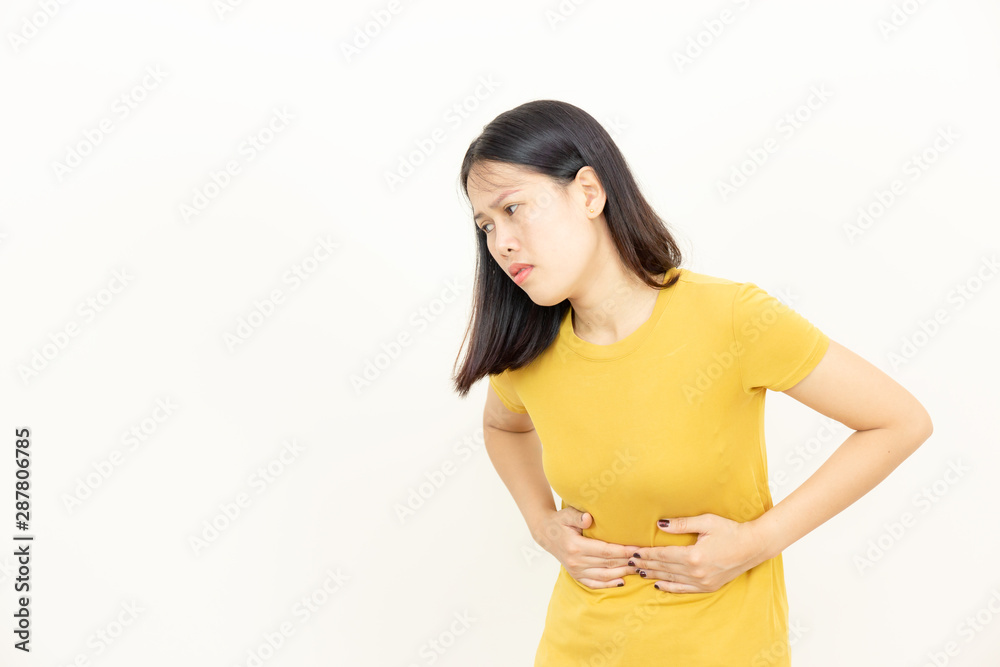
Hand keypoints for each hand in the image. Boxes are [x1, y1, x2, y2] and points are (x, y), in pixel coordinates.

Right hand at [532, 506, 640, 589]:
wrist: (545, 533)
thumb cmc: (559, 521)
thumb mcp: (567, 514)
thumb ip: (578, 516)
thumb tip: (588, 518)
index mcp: (576, 546)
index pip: (606, 551)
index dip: (623, 551)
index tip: (638, 549)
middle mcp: (576, 561)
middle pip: (608, 564)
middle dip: (627, 562)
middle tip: (644, 559)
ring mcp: (575, 571)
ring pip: (604, 575)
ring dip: (622, 573)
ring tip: (638, 569)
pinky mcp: (576, 575)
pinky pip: (594, 583)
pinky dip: (608, 584)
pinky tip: (621, 581)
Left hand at [629, 513, 767, 593]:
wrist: (753, 546)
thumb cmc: (730, 530)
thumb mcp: (706, 522)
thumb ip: (681, 524)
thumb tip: (659, 524)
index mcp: (693, 555)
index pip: (663, 555)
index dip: (647, 554)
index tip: (633, 552)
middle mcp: (696, 572)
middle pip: (664, 568)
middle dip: (646, 564)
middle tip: (630, 562)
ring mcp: (703, 581)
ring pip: (671, 579)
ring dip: (654, 575)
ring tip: (639, 572)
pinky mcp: (709, 587)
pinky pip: (684, 589)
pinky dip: (670, 587)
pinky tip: (658, 585)